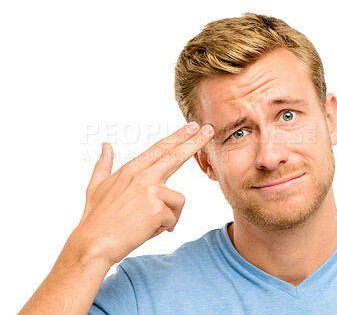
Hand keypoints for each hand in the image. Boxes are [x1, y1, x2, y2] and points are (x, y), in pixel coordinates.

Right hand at [74, 122, 213, 267]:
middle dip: (195, 141)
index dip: (178, 136)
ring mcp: (150, 190)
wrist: (93, 244)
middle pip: (176, 155)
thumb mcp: (95, 186)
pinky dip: (164, 227)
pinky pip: (173, 217)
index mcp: (131, 168)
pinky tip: (147, 230)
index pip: (160, 148)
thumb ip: (103, 164)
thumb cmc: (95, 218)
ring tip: (150, 224)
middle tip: (209, 130)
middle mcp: (142, 174)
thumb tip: (105, 145)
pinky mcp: (157, 208)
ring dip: (169, 215)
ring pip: (178, 199)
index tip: (191, 127)